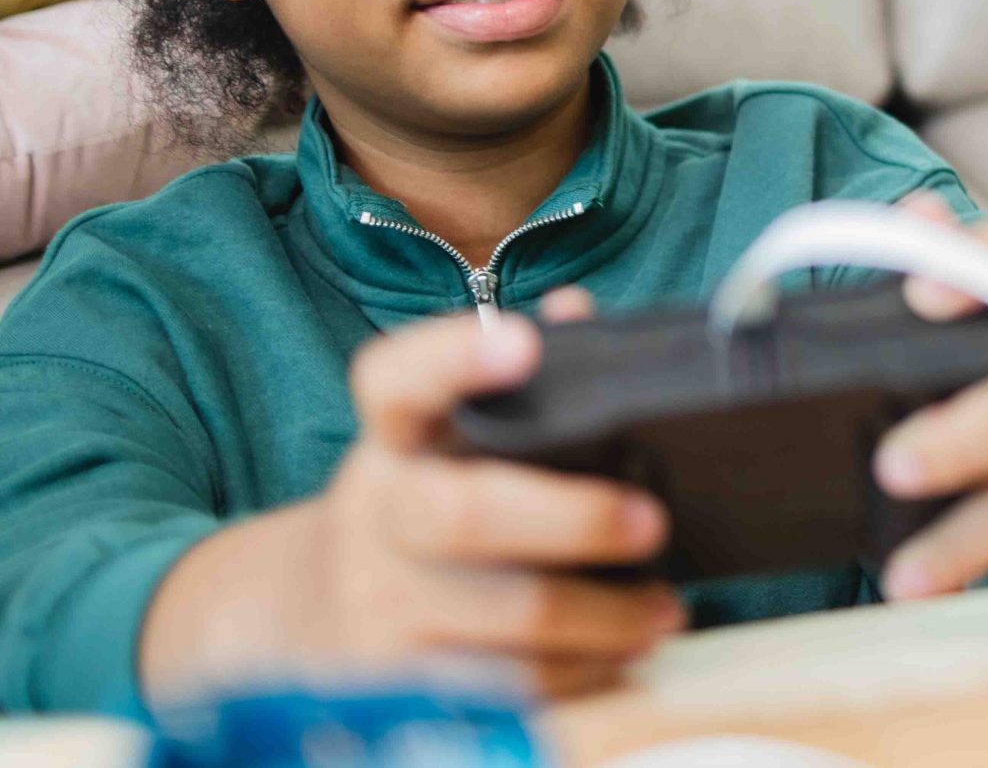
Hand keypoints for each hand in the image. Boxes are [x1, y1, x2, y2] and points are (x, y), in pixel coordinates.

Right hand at [300, 291, 682, 697]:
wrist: (315, 614)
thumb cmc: (424, 505)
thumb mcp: (449, 435)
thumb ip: (518, 376)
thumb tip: (579, 314)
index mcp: (396, 438)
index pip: (397, 380)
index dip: (454, 356)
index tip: (521, 341)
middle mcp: (378, 514)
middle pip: (465, 514)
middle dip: (575, 519)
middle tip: (652, 522)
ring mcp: (381, 603)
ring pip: (506, 617)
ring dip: (604, 618)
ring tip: (660, 608)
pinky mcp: (400, 680)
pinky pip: (508, 686)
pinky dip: (579, 675)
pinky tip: (621, 656)